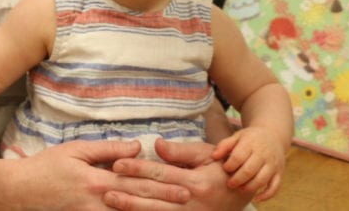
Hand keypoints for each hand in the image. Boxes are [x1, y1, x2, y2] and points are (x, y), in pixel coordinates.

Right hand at [0, 140, 193, 210]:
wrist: (19, 191)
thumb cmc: (46, 167)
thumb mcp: (76, 150)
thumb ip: (107, 150)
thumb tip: (136, 147)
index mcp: (97, 180)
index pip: (136, 182)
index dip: (162, 184)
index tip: (184, 185)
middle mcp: (98, 202)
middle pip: (138, 202)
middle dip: (165, 202)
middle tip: (188, 201)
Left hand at [107, 140, 254, 210]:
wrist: (243, 191)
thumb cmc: (221, 167)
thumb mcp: (205, 154)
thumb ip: (180, 151)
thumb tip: (158, 144)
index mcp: (195, 182)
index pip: (159, 174)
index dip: (137, 169)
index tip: (116, 164)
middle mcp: (192, 202)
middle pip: (154, 197)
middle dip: (128, 193)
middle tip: (105, 189)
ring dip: (133, 208)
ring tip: (112, 202)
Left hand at [210, 126, 285, 200]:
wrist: (273, 136)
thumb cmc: (251, 138)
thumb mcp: (237, 136)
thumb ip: (224, 145)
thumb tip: (213, 157)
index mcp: (251, 143)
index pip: (238, 157)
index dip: (230, 165)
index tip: (225, 168)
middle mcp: (263, 154)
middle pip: (249, 170)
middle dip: (237, 179)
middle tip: (230, 183)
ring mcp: (273, 164)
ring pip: (262, 180)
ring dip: (249, 187)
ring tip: (240, 188)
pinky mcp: (279, 173)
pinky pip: (275, 186)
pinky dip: (267, 195)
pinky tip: (256, 198)